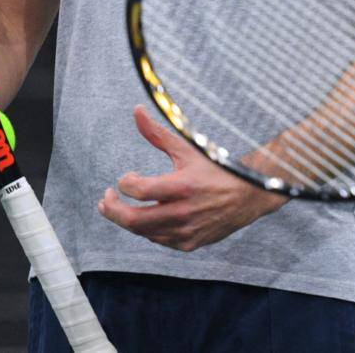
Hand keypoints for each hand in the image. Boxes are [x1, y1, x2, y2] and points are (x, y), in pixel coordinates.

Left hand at [98, 105, 286, 250]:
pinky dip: (148, 229)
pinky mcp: (190, 243)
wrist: (249, 195)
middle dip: (113, 211)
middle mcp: (184, 212)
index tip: (127, 177)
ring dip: (127, 221)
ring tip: (120, 208)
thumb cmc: (216, 168)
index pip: (139, 190)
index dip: (125, 183)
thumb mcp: (188, 149)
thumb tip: (136, 110)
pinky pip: (159, 239)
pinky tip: (145, 218)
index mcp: (183, 186)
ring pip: (144, 232)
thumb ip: (158, 134)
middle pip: (134, 220)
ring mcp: (187, 230)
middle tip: (105, 200)